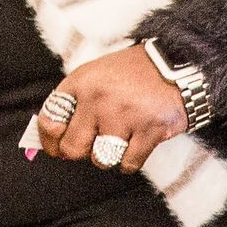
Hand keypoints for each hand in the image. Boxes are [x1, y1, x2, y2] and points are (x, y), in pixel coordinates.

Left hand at [32, 43, 187, 173]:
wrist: (176, 62)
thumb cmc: (133, 72)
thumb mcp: (96, 75)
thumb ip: (75, 103)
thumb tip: (55, 142)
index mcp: (81, 82)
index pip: (49, 120)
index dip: (49, 141)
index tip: (56, 147)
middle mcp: (98, 98)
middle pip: (72, 148)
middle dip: (81, 151)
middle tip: (93, 143)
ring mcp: (124, 114)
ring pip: (101, 159)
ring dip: (110, 155)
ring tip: (121, 137)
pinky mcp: (149, 129)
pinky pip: (128, 164)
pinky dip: (131, 160)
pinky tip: (137, 141)